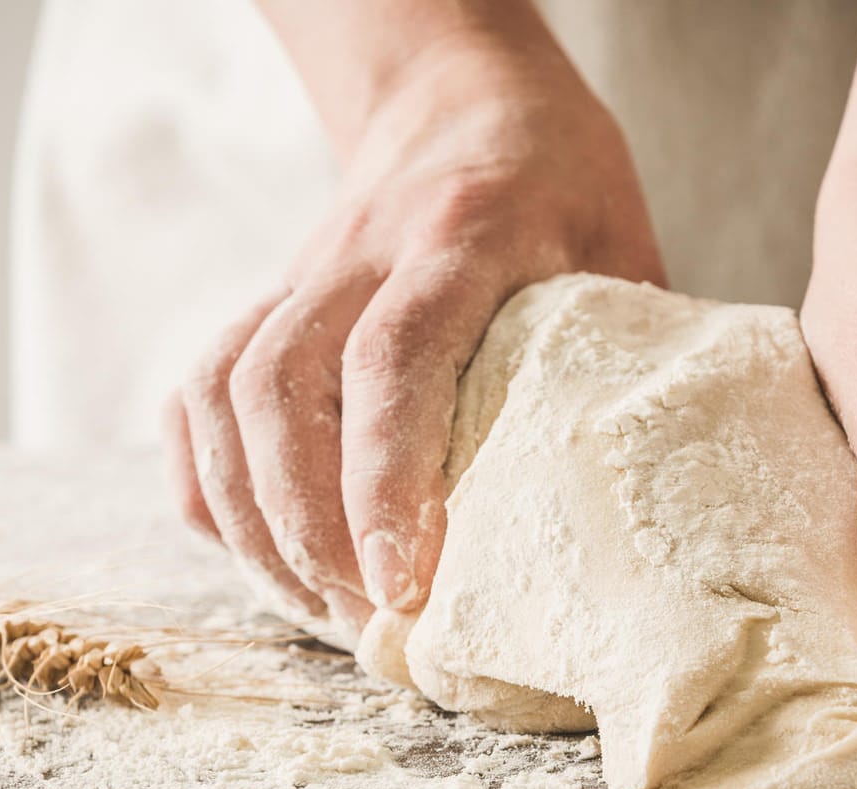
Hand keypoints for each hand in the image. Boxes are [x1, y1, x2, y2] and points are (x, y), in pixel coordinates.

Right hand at [165, 35, 663, 640]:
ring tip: (322, 610)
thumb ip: (630, 361)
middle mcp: (360, 251)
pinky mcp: (266, 305)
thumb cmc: (564, 187)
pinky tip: (258, 555)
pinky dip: (209, 487)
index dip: (385, 478)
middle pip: (281, 386)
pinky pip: (196, 399)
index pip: (395, 356)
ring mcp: (299, 276)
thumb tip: (660, 510)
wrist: (462, 99)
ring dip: (256, 523)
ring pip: (223, 396)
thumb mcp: (623, 252)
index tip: (403, 583)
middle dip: (306, 527)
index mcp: (464, 233)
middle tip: (368, 621)